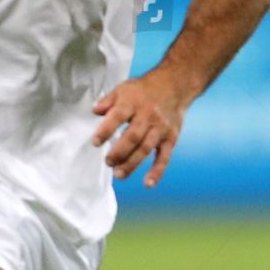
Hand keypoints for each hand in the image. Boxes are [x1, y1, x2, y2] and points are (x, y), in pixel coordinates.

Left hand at [91, 71, 187, 187]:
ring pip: (146, 149)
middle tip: (108, 162)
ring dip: (131, 164)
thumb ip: (108, 100)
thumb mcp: (123, 88)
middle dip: (119, 152)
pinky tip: (148, 183)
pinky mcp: (171, 138)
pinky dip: (157, 171)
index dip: (106, 130)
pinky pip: (164, 157)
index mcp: (133, 102)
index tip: (95, 142)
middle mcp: (148, 115)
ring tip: (118, 174)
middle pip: (133, 137)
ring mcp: (161, 128)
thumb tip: (95, 111)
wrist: (174, 86)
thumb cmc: (144, 90)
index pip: (118, 116)